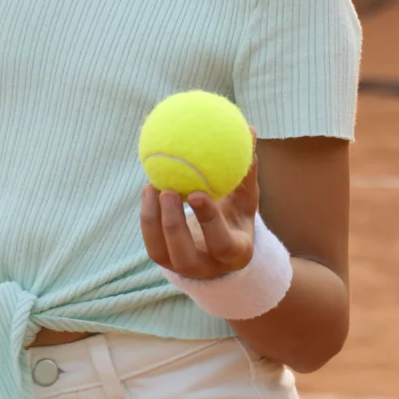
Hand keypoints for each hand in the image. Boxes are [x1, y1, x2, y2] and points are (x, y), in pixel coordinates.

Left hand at [141, 133, 260, 280]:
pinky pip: (151, 242)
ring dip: (153, 220)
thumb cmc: (237, 214)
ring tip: (152, 186)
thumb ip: (247, 170)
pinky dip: (147, 217)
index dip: (208, 221)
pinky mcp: (165, 262)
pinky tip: (148, 190)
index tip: (197, 193)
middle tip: (168, 190)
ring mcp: (183, 268)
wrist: (221, 247)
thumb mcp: (246, 197)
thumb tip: (250, 129)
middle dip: (173, 224)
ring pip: (161, 253)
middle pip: (185, 255)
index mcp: (235, 253)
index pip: (222, 244)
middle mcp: (208, 267)